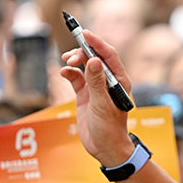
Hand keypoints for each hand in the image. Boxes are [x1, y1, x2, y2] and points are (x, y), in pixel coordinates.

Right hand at [59, 30, 133, 166]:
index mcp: (119, 81)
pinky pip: (76, 78)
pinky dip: (69, 73)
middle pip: (95, 57)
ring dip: (75, 61)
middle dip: (83, 52)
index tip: (85, 33)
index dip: (97, 43)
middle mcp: (108, 81)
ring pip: (85, 66)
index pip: (109, 55)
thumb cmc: (110, 128)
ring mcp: (96, 87)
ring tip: (66, 62)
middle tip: (70, 56)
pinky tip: (63, 73)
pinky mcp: (85, 95)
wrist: (105, 149)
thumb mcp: (101, 104)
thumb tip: (94, 60)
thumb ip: (96, 82)